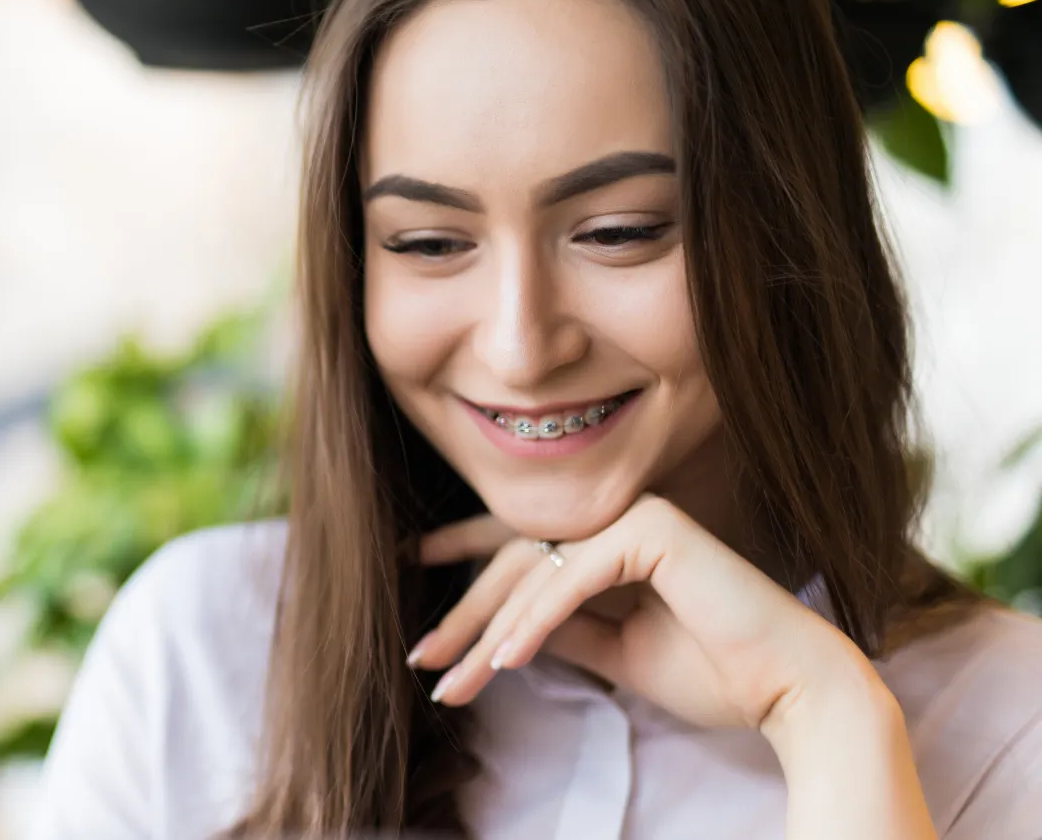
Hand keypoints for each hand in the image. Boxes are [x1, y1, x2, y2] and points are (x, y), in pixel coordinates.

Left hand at [409, 495, 875, 732]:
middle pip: (518, 562)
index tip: (413, 591)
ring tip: (458, 681)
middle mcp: (623, 517)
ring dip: (490, 631)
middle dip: (466, 617)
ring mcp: (638, 514)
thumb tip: (499, 626)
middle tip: (424, 661)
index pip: (526, 550)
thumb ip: (562, 629)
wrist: (791, 692)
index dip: (464, 567)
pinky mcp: (653, 528)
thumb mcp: (616, 653)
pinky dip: (535, 622)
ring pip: (537, 572)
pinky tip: (506, 660)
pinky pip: (572, 578)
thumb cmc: (716, 674)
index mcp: (616, 541)